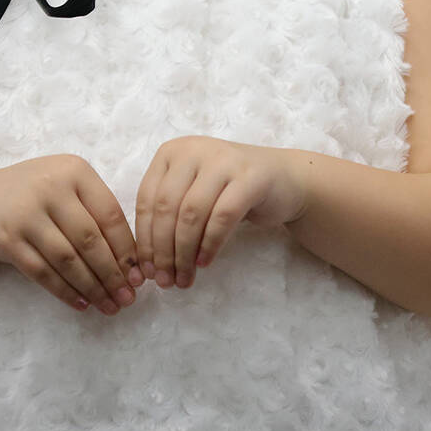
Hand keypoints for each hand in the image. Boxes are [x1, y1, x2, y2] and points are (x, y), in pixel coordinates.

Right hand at [0, 154, 140, 314]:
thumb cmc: (43, 196)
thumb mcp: (71, 188)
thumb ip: (100, 214)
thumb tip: (134, 264)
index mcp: (75, 171)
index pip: (110, 215)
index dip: (127, 249)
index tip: (140, 276)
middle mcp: (49, 188)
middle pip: (89, 240)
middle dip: (113, 274)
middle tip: (128, 298)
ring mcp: (24, 214)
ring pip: (66, 259)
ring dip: (92, 287)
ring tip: (110, 306)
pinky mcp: (5, 239)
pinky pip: (41, 271)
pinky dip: (64, 291)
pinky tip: (82, 303)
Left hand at [134, 137, 308, 288]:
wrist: (285, 179)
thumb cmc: (232, 191)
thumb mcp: (194, 194)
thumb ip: (170, 216)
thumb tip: (149, 263)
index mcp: (173, 152)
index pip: (147, 199)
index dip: (144, 238)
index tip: (147, 270)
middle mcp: (195, 150)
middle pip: (167, 207)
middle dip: (162, 250)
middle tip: (166, 280)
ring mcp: (225, 160)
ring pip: (191, 214)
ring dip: (184, 252)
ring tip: (184, 277)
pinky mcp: (251, 177)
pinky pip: (222, 218)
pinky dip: (210, 245)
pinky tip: (205, 263)